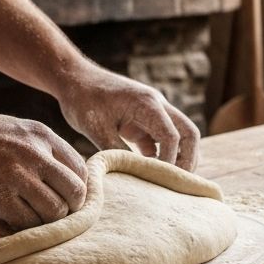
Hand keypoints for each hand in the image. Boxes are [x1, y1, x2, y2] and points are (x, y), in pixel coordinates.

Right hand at [0, 106, 87, 229]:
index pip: (80, 169)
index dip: (77, 188)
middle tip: (52, 214)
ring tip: (30, 219)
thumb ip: (38, 149)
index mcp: (42, 135)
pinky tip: (12, 222)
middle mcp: (36, 154)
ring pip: (56, 212)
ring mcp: (18, 176)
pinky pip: (28, 223)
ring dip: (47, 222)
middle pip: (76, 192)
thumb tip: (58, 176)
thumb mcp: (14, 129)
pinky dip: (25, 229)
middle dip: (69, 208)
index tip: (64, 198)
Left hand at [58, 63, 199, 170]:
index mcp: (147, 104)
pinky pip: (163, 140)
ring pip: (180, 136)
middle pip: (189, 134)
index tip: (158, 179)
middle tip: (177, 184)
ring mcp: (153, 113)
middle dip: (188, 160)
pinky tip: (151, 174)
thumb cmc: (83, 99)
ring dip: (179, 158)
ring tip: (167, 182)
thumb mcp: (96, 128)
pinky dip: (163, 156)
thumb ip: (115, 150)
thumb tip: (130, 176)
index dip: (170, 161)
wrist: (74, 79)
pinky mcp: (144, 121)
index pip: (172, 136)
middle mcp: (157, 105)